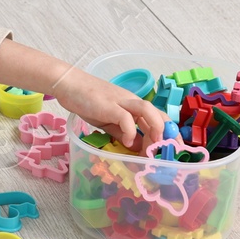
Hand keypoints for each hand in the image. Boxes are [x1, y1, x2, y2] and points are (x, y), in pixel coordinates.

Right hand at [51, 68, 166, 148]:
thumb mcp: (107, 121)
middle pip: (158, 113)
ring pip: (147, 110)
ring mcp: (120, 101)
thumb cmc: (86, 101)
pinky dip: (130, 131)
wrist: (68, 84)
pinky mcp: (108, 105)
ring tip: (153, 146)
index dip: (168, 134)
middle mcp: (130, 101)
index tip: (171, 151)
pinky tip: (126, 142)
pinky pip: (125, 118)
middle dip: (167, 134)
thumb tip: (136, 146)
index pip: (157, 117)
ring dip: (155, 128)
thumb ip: (122, 132)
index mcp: (132, 105)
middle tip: (167, 154)